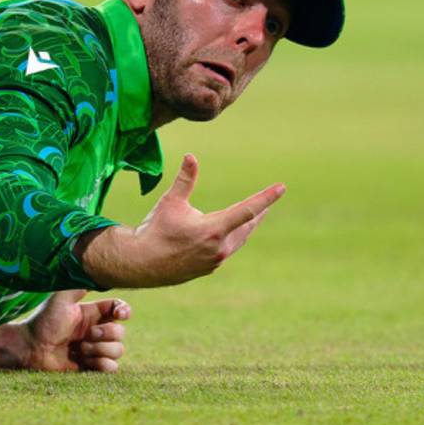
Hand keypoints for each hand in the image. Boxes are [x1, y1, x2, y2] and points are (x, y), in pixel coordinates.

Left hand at [0, 290, 130, 372]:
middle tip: (86, 335)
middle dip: (106, 334)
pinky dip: (102, 364)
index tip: (120, 314)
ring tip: (80, 349)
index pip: (119, 309)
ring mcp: (93, 349)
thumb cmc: (44, 321)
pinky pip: (112, 368)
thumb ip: (79, 285)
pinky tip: (85, 361)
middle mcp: (94, 330)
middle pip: (121, 332)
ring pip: (118, 350)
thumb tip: (96, 267)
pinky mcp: (90, 367)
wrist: (30, 347)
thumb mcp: (62, 298)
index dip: (124, 311)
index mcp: (90, 313)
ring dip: (100, 350)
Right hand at [77, 153, 284, 287]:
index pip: (247, 210)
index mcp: (214, 229)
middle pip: (248, 226)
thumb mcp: (170, 202)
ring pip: (238, 240)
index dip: (266, 198)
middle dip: (259, 213)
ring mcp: (215, 260)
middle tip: (270, 203)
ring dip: (246, 227)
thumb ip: (185, 180)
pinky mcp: (209, 268)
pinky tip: (224, 236)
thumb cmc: (155, 230)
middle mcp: (220, 247)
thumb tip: (191, 156)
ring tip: (254, 218)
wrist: (142, 264)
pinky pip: (226, 250)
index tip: (282, 187)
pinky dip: (230, 239)